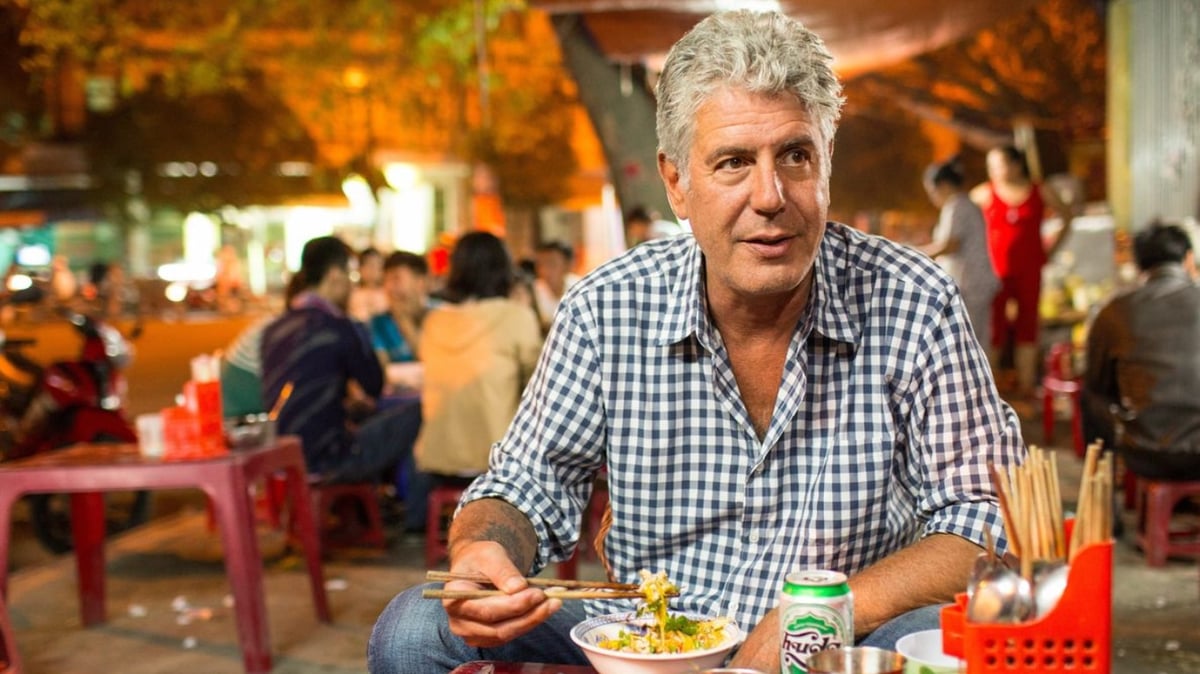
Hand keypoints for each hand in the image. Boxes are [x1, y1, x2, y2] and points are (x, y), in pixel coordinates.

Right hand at [443, 540, 562, 646]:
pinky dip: (530, 622)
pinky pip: (511, 633)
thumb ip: (503, 571)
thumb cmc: (480, 558)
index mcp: (453, 598)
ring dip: (533, 620)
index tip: (537, 594)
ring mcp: (472, 633)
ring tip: (554, 602)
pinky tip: (545, 609)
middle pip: (497, 627)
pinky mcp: (487, 637)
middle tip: (552, 599)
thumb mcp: (491, 555)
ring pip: (507, 633)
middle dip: (528, 614)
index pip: (485, 610)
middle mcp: (459, 622)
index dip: (513, 605)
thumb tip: (518, 588)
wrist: (477, 566)